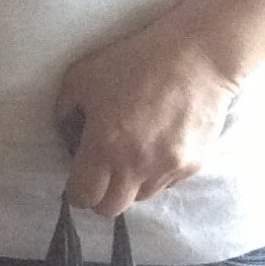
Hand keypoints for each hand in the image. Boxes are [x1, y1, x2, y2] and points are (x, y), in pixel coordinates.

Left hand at [58, 19, 239, 217]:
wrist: (198, 57)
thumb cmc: (134, 62)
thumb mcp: (81, 78)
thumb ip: (66, 113)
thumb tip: (68, 137)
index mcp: (105, 146)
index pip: (83, 196)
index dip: (75, 191)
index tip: (76, 177)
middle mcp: (137, 165)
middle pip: (111, 208)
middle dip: (99, 195)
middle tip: (99, 172)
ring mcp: (169, 168)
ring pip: (141, 197)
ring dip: (129, 184)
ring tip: (129, 154)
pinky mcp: (194, 165)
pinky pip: (167, 184)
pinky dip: (155, 174)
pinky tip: (155, 145)